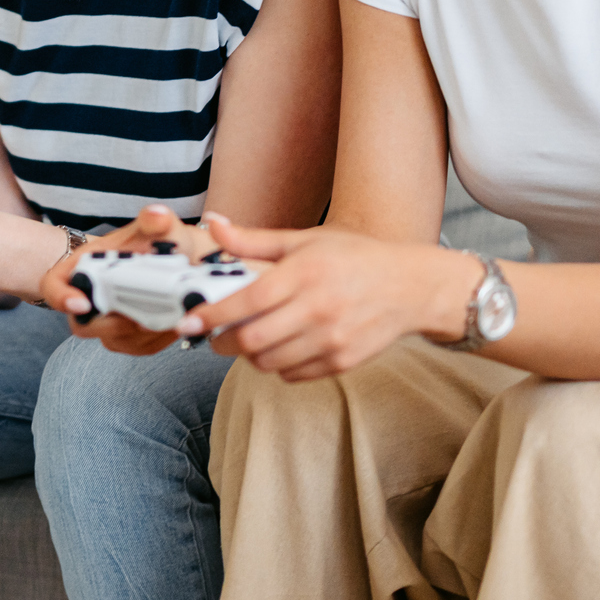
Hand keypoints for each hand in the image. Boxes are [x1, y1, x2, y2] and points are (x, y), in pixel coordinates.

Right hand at [40, 205, 223, 356]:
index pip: (54, 286)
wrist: (170, 259)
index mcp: (80, 268)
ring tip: (170, 319)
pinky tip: (175, 325)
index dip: (62, 297)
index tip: (83, 303)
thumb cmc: (155, 241)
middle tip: (144, 317)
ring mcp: (105, 322)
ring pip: (113, 340)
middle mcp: (87, 298)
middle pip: (84, 325)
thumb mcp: (156, 226)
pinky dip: (156, 341)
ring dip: (140, 334)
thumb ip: (156, 220)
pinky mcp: (126, 338)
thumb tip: (157, 216)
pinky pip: (135, 348)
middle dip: (115, 324)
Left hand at [180, 214, 483, 381]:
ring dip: (250, 355)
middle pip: (251, 340)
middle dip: (223, 343)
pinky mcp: (342, 361)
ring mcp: (331, 339)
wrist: (411, 287)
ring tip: (250, 339)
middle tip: (215, 336)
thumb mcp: (305, 240)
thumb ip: (255, 241)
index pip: (245, 301)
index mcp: (304, 273)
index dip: (211, 315)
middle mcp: (317, 308)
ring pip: (268, 362)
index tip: (188, 322)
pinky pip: (292, 374)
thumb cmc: (354, 258)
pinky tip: (281, 347)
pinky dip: (277, 365)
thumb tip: (213, 224)